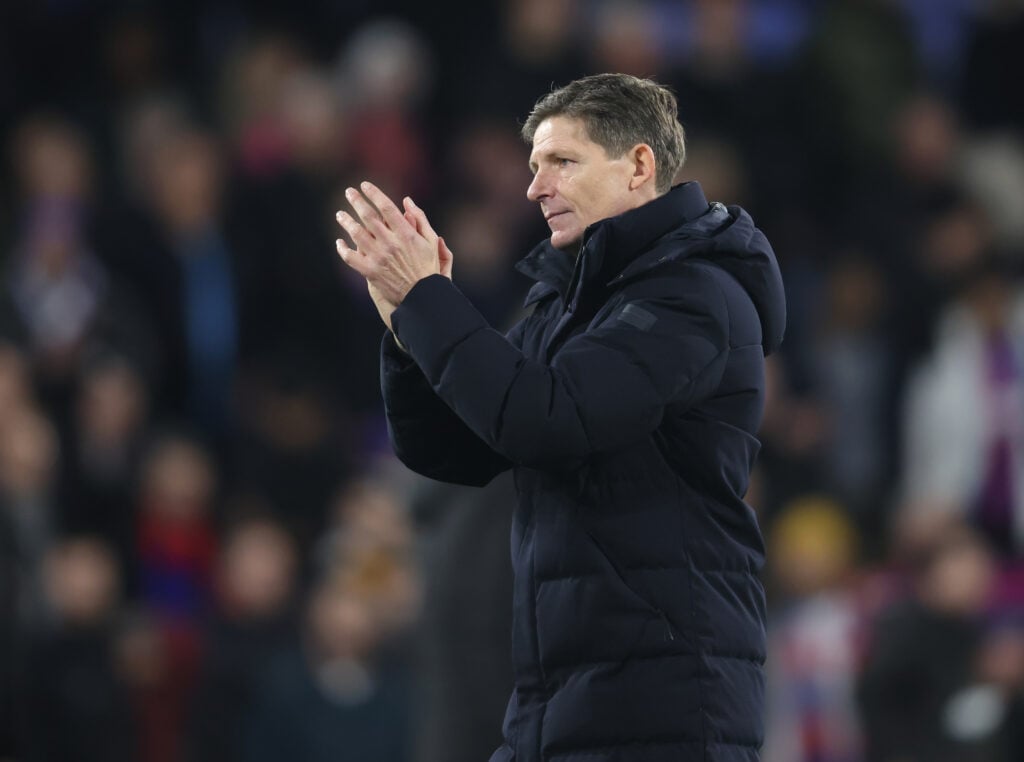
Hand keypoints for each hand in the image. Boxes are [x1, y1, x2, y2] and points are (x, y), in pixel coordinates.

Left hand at [335, 182, 447, 306]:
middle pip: (368, 216)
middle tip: (349, 192)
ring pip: (356, 234)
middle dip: (356, 201)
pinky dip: (342, 249)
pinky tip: (339, 242)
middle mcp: (390, 243)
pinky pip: (350, 258)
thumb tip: (407, 200)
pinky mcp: (370, 272)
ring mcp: (378, 258)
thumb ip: (419, 218)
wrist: (421, 296)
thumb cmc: (427, 266)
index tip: (364, 185)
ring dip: (346, 221)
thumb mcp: (431, 241)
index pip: (386, 207)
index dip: (374, 193)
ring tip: (339, 214)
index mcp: (405, 234)